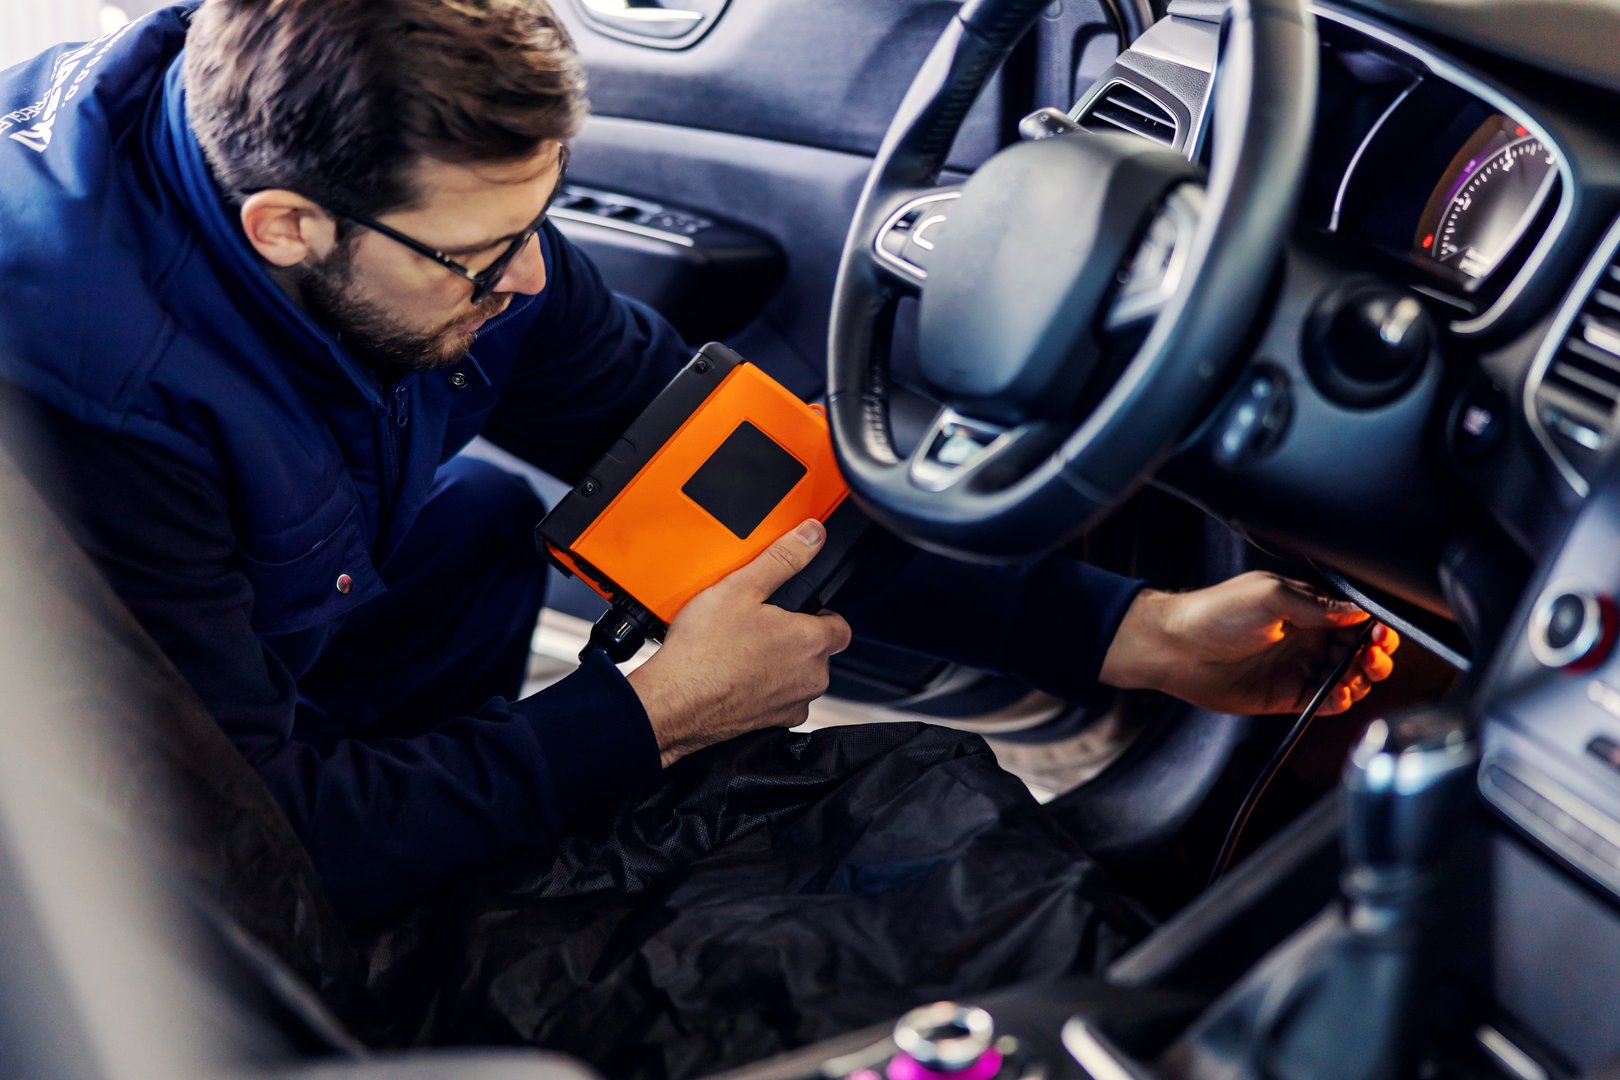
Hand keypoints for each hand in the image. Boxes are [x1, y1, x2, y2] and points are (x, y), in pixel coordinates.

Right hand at [626, 519, 852, 766]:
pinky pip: (779, 701)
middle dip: (796, 639)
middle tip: (760, 626)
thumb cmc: (704, 651)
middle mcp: (811, 678)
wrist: (675, 702)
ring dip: (781, 665)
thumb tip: (812, 535)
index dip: (821, 614)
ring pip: (800, 678)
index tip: (800, 610)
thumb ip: (783, 558)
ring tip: (743, 650)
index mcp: (811, 642)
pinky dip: (764, 690)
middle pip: (819, 652)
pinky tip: (736, 676)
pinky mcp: (771, 724)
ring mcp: (792, 704)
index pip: (840, 626)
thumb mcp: (741, 587)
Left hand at [1099, 571, 1400, 715]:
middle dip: (1375, 656)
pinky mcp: (1285, 695)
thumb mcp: (1269, 596)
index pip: (1355, 619)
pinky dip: (1337, 700)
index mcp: (1306, 608)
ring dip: (1360, 679)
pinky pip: (1324, 701)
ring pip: (1348, 678)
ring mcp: (1297, 667)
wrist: (1175, 647)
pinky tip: (1336, 693)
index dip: (1374, 629)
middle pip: (1359, 651)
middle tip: (1373, 658)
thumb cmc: (1213, 613)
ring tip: (1353, 676)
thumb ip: (1317, 606)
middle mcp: (1306, 638)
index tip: (1380, 635)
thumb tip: (1358, 611)